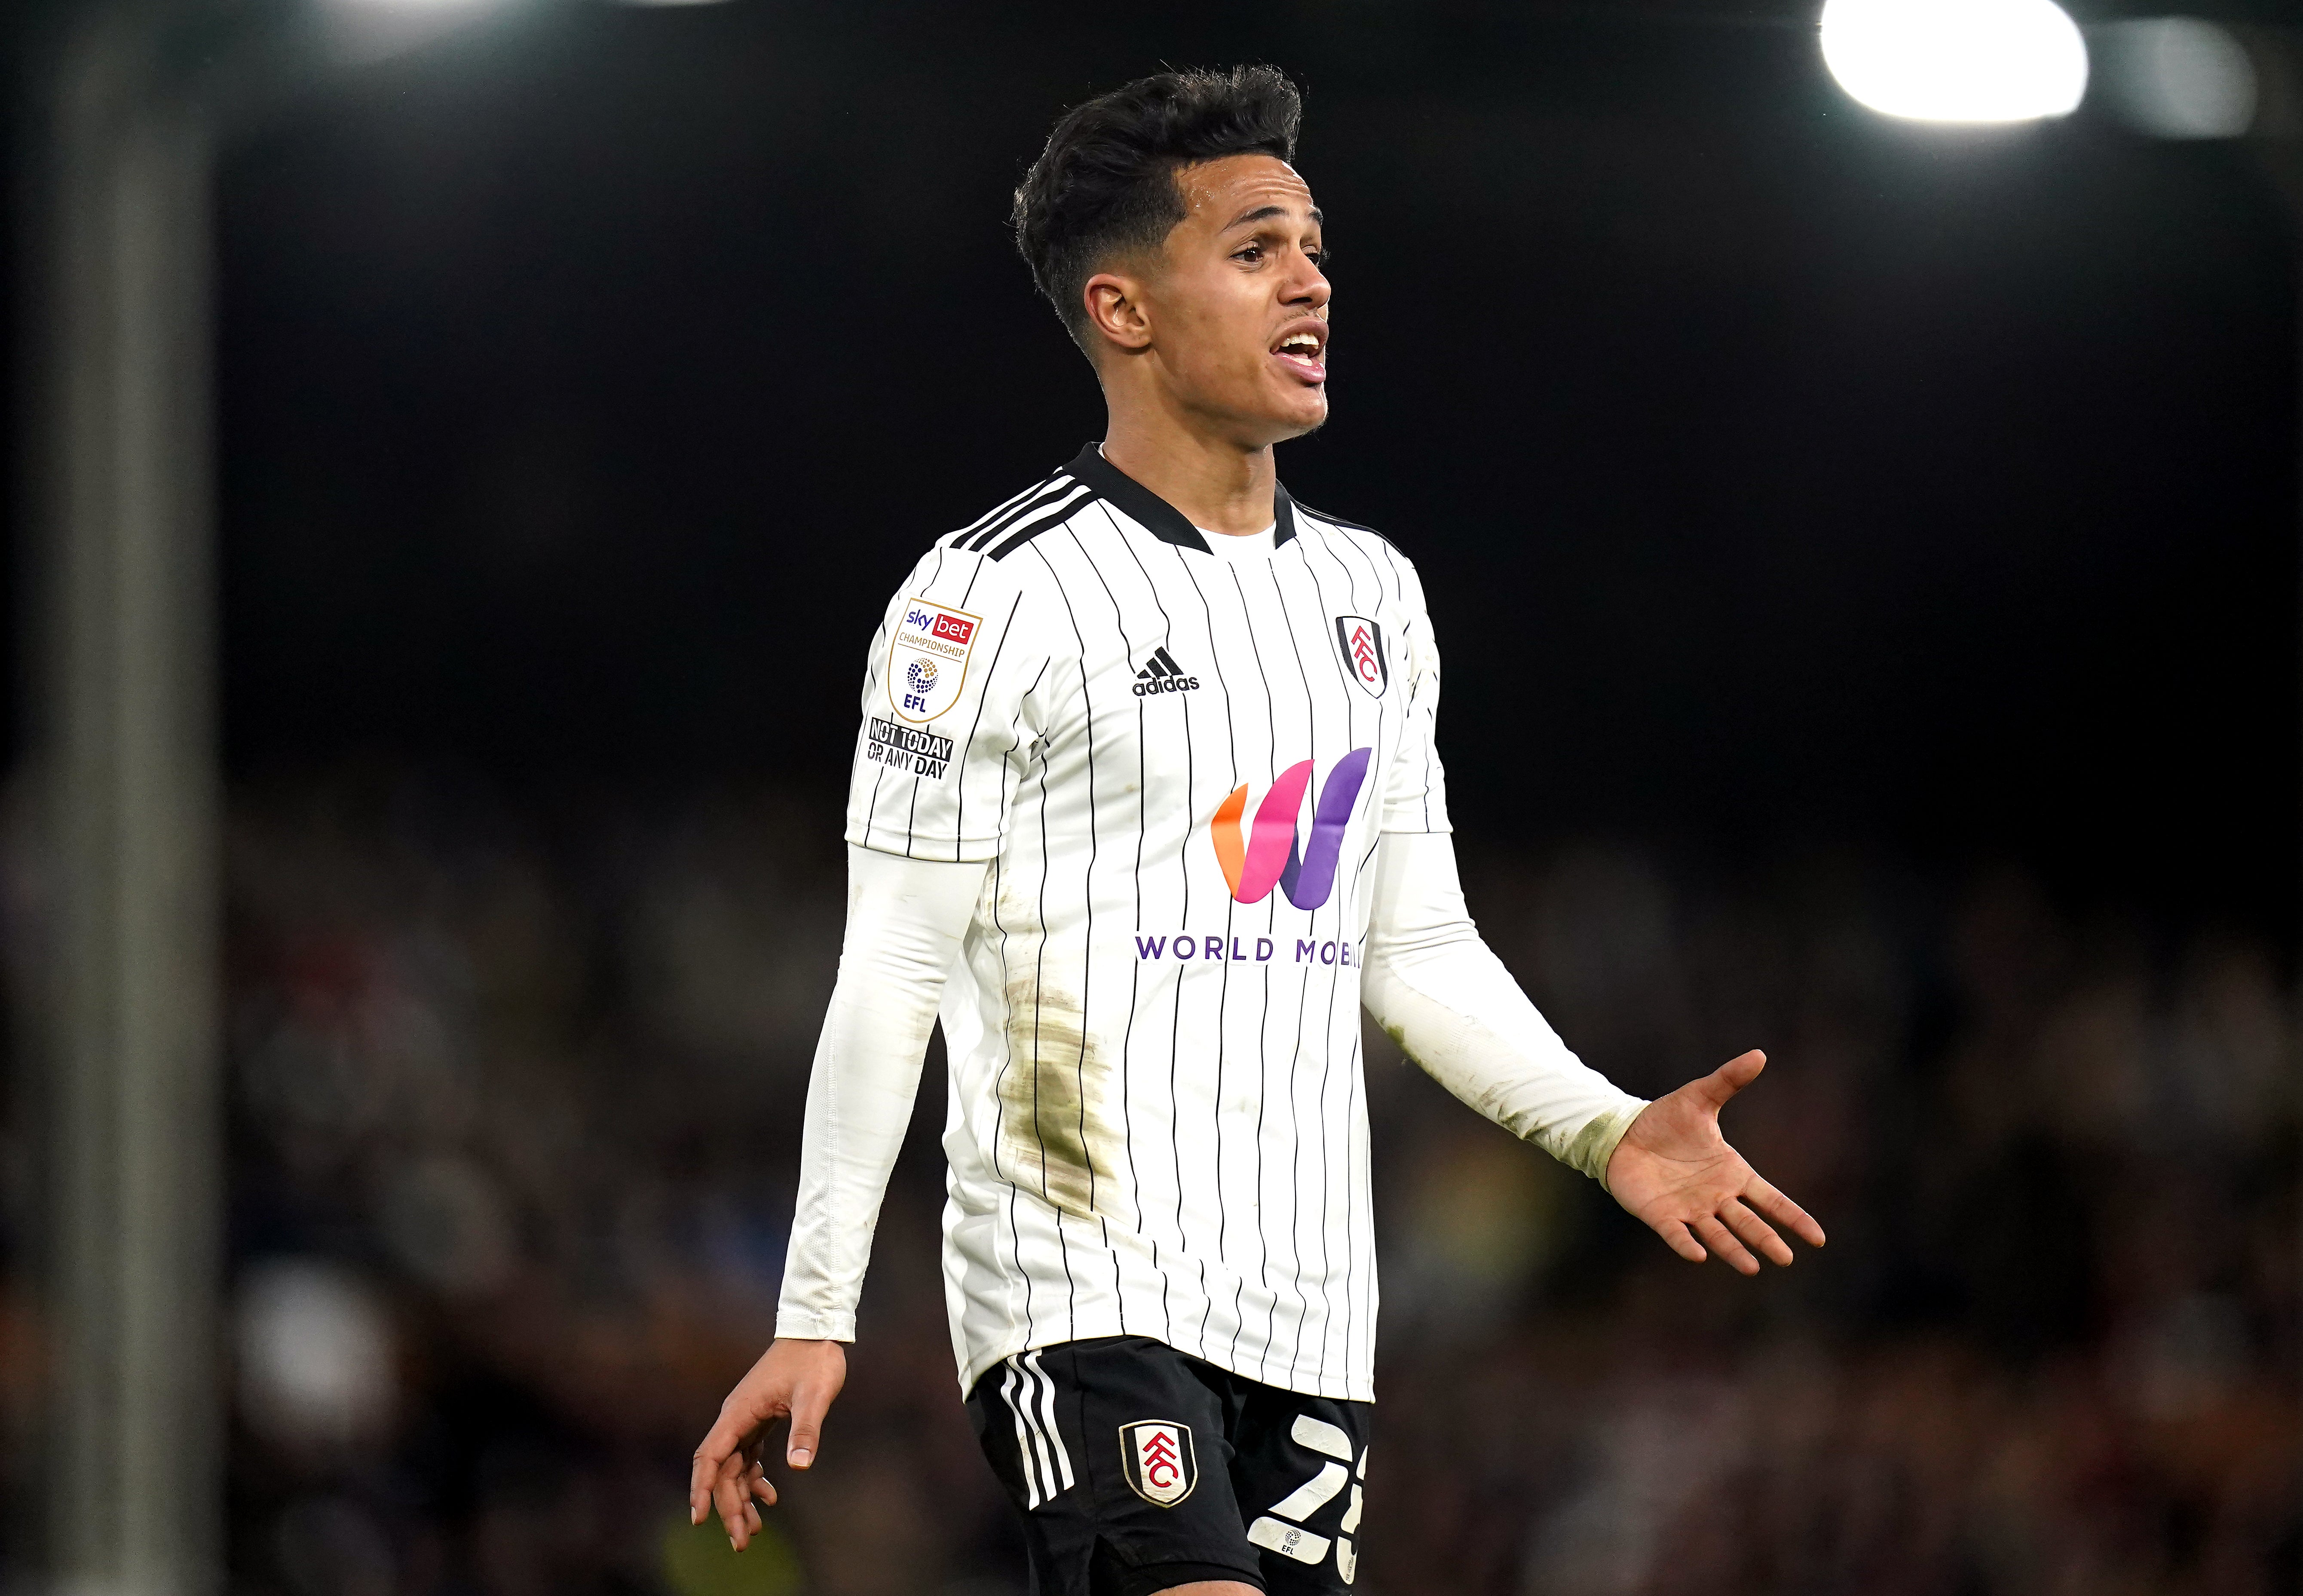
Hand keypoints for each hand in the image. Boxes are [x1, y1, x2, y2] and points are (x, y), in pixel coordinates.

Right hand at [688, 1338, 847, 1548]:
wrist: (817, 1331)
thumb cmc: (815, 1360)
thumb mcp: (814, 1394)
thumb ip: (806, 1428)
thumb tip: (800, 1465)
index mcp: (739, 1413)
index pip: (710, 1456)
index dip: (702, 1488)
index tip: (699, 1519)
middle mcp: (736, 1418)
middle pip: (721, 1470)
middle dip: (728, 1506)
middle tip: (742, 1541)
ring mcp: (746, 1419)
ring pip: (733, 1467)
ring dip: (740, 1498)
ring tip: (754, 1529)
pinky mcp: (759, 1420)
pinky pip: (747, 1457)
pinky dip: (754, 1479)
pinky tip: (768, 1496)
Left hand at [1605, 1050, 1825, 1274]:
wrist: (1624, 1132)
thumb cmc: (1665, 1119)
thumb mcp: (1699, 1096)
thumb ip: (1728, 1080)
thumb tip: (1759, 1054)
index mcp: (1732, 1173)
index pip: (1771, 1199)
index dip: (1793, 1217)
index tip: (1819, 1239)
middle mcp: (1715, 1196)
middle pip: (1749, 1223)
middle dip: (1767, 1240)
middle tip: (1786, 1259)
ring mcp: (1689, 1209)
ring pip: (1718, 1234)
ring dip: (1733, 1250)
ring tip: (1751, 1267)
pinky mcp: (1661, 1216)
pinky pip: (1677, 1234)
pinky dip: (1687, 1244)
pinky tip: (1699, 1255)